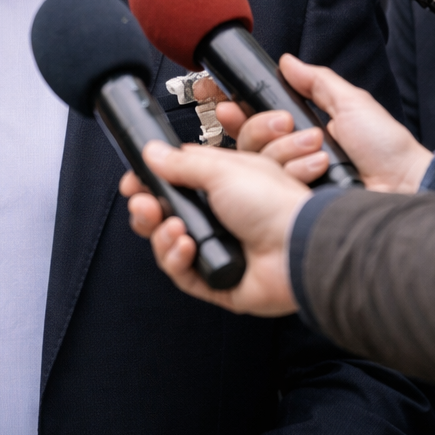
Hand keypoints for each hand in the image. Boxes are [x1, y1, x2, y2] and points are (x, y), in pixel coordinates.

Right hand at [120, 140, 308, 315]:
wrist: (300, 246)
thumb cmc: (275, 204)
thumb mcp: (222, 169)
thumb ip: (182, 163)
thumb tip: (152, 153)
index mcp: (222, 187)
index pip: (174, 185)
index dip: (150, 185)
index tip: (134, 182)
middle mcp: (219, 218)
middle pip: (164, 217)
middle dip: (147, 210)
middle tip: (143, 204)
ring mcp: (218, 250)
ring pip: (168, 245)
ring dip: (161, 235)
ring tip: (173, 227)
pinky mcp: (218, 281)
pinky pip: (183, 274)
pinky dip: (176, 259)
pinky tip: (185, 246)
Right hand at [224, 55, 432, 193]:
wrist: (403, 186)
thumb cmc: (386, 148)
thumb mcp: (351, 103)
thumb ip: (316, 82)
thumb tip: (288, 61)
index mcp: (303, 129)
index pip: (256, 118)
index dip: (237, 109)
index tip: (225, 100)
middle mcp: (292, 154)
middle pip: (248, 138)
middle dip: (260, 125)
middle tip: (283, 123)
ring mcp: (292, 179)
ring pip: (257, 160)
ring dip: (284, 148)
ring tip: (316, 147)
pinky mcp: (294, 199)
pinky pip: (272, 182)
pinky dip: (292, 169)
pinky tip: (315, 167)